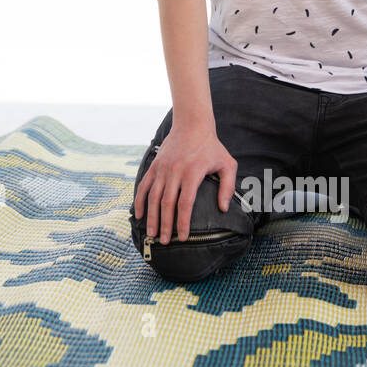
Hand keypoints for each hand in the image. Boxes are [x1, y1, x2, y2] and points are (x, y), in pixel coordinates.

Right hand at [132, 122, 236, 244]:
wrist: (191, 124)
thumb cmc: (211, 147)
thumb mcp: (227, 164)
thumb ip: (227, 186)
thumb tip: (222, 208)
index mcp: (192, 173)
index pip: (185, 203)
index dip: (183, 222)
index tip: (183, 237)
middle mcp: (175, 171)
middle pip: (167, 203)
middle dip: (165, 225)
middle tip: (164, 242)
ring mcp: (162, 168)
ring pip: (153, 197)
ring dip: (151, 217)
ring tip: (151, 234)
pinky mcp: (154, 165)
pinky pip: (144, 185)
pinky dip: (140, 200)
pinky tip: (139, 215)